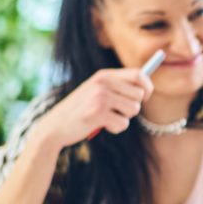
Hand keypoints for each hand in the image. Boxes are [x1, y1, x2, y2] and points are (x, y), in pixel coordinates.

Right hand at [37, 68, 153, 147]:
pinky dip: (116, 129)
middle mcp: (102, 82)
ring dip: (124, 119)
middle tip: (116, 112)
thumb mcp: (96, 91)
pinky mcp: (98, 113)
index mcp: (103, 75)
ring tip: (107, 118)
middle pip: (139, 95)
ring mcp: (100, 97)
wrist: (54, 126)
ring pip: (134, 110)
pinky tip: (101, 126)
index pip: (139, 74)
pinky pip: (123, 124)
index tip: (145, 97)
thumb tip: (146, 90)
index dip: (147, 87)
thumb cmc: (80, 110)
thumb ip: (117, 87)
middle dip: (132, 108)